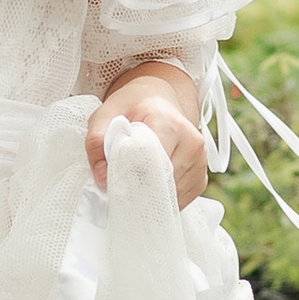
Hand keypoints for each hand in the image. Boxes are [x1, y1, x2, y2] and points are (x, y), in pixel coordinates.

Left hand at [88, 68, 206, 210]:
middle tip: (121, 184)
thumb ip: (97, 141)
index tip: (113, 180)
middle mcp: (191, 141)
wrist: (158, 100)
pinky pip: (181, 198)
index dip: (129, 175)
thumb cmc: (134, 107)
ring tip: (136, 180)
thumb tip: (103, 177)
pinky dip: (163, 199)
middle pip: (162, 180)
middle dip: (139, 188)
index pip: (150, 160)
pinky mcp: (201, 176)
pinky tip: (152, 185)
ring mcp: (200, 160)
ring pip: (172, 194)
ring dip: (152, 195)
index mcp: (167, 122)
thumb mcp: (106, 114)